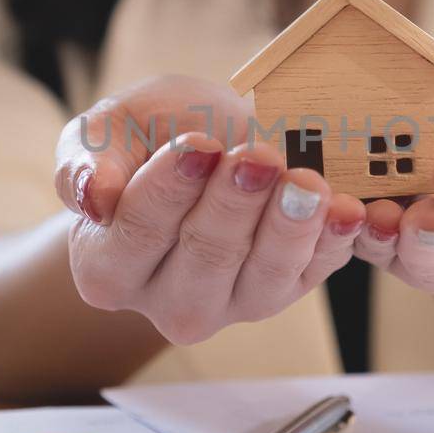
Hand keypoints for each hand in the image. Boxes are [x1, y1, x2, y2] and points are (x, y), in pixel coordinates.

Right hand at [55, 75, 366, 344]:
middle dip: (234, 203)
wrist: (211, 138)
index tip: (198, 141)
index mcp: (107, 268)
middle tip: (257, 155)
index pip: (137, 232)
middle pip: (203, 257)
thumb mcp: (110, 128)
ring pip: (262, 276)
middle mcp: (166, 301)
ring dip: (287, 226)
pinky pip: (312, 274)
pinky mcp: (285, 291)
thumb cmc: (151, 134)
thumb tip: (91, 197)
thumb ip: (86, 160)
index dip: (169, 188)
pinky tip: (347, 209)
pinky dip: (332, 241)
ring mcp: (232, 303)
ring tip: (304, 181)